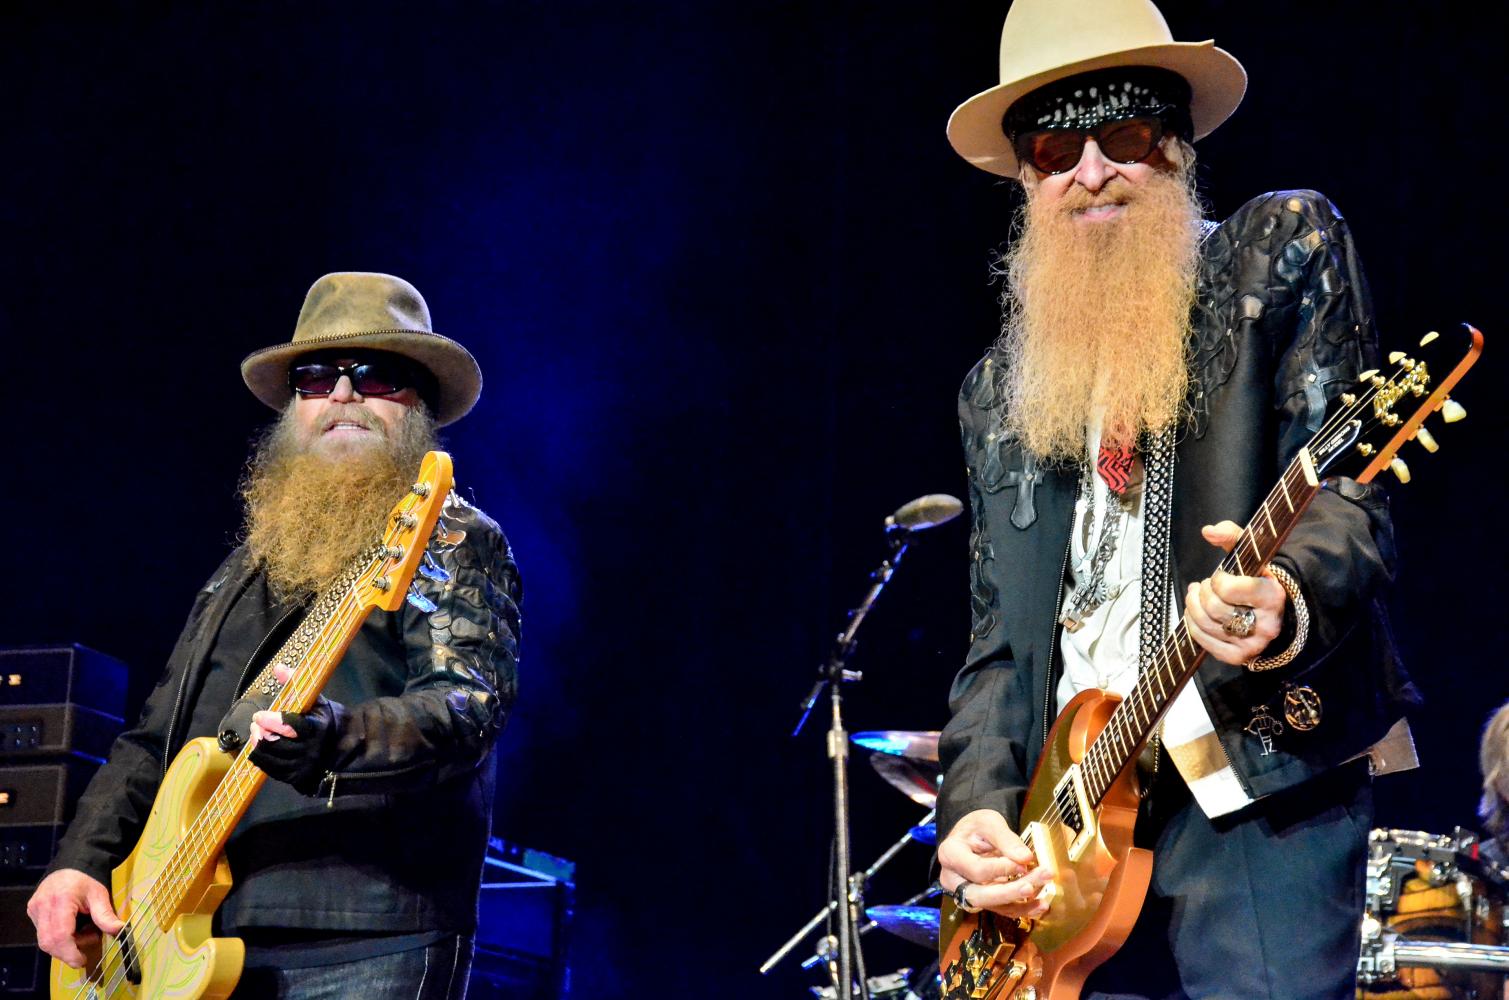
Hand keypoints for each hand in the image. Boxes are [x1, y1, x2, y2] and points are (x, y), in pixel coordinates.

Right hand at [28, 868, 123, 968]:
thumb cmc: (87, 880)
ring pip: (44, 940)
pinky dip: (58, 937)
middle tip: (85, 948)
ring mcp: (34, 909)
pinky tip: (71, 929)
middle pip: (48, 941)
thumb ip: (105, 915)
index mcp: (60, 901)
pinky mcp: (32, 911)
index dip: (69, 952)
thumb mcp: (99, 895)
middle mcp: (42, 906)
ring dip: (63, 945)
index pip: (60, 935)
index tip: (81, 961)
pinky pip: (42, 933)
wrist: (72, 865)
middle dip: (67, 952)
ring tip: (82, 932)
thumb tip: (118, 930)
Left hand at [248, 664, 343, 794]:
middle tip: (255, 723)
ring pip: (271, 757)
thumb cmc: (326, 722)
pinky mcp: (295, 777)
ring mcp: (302, 766)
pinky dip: (260, 758)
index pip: (292, 726)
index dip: (273, 721)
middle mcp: (310, 750)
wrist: (342, 750)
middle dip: (261, 732)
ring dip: (258, 744)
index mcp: (317, 729)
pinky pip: (270, 770)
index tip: (260, 715)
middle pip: (276, 743)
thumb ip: (297, 685)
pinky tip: (258, 747)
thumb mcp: (317, 702)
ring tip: (256, 732)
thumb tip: (278, 668)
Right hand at [936, 809, 1054, 918]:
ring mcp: (965, 892)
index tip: (1024, 863)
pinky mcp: (982, 900)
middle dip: (1010, 892)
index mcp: (950, 855)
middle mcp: (953, 879)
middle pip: (980, 895)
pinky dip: (1022, 909)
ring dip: (1020, 901)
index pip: (976, 870)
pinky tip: (1040, 904)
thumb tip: (1025, 858)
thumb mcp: (989, 822)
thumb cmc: (978, 826)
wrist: (973, 835)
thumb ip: (1006, 839)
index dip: (1001, 869)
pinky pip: (1001, 910)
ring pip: (993, 905)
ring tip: (1043, 896)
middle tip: (1033, 885)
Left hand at [1184, 521, 1286, 664]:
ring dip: (1192, 606)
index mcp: (1272, 596)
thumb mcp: (1251, 555)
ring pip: (1206, 624)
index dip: (1217, 580)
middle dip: (1202, 592)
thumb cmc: (1257, 580)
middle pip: (1214, 607)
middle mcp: (1266, 624)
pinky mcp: (1238, 657)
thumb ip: (1232, 536)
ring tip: (1195, 595)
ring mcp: (1253, 644)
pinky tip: (1194, 613)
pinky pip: (1204, 642)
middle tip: (1203, 585)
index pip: (1229, 588)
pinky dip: (1192, 625)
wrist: (1273, 612)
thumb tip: (1208, 531)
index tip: (1219, 576)